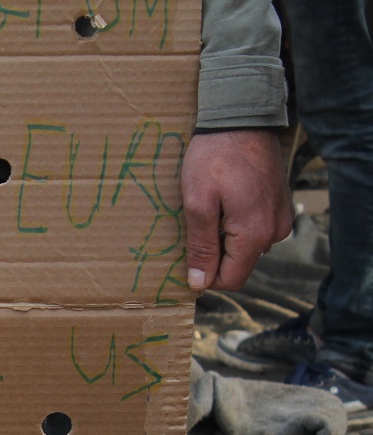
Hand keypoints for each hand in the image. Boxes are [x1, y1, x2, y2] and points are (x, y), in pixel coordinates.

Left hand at [181, 129, 290, 292]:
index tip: (185, 256)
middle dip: (213, 254)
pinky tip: (223, 202)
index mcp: (256, 234)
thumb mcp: (198, 204)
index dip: (205, 276)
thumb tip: (199, 283)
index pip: (230, 280)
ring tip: (209, 210)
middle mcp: (275, 231)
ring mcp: (281, 217)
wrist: (242, 119)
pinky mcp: (280, 205)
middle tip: (194, 226)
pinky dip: (235, 225)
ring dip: (223, 238)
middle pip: (238, 264)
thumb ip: (201, 246)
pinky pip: (254, 229)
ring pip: (245, 248)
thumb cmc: (214, 158)